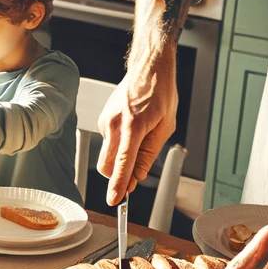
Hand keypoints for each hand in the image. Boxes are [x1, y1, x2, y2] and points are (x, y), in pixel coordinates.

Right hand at [97, 50, 177, 204]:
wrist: (149, 67)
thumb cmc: (160, 94)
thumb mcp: (165, 128)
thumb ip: (148, 156)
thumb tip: (137, 177)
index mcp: (133, 127)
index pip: (122, 164)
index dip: (118, 185)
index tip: (114, 201)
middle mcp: (115, 124)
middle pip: (106, 166)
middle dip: (116, 177)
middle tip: (132, 178)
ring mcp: (105, 120)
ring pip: (107, 155)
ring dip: (120, 158)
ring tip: (139, 138)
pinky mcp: (102, 119)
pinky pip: (108, 142)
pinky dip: (118, 145)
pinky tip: (131, 129)